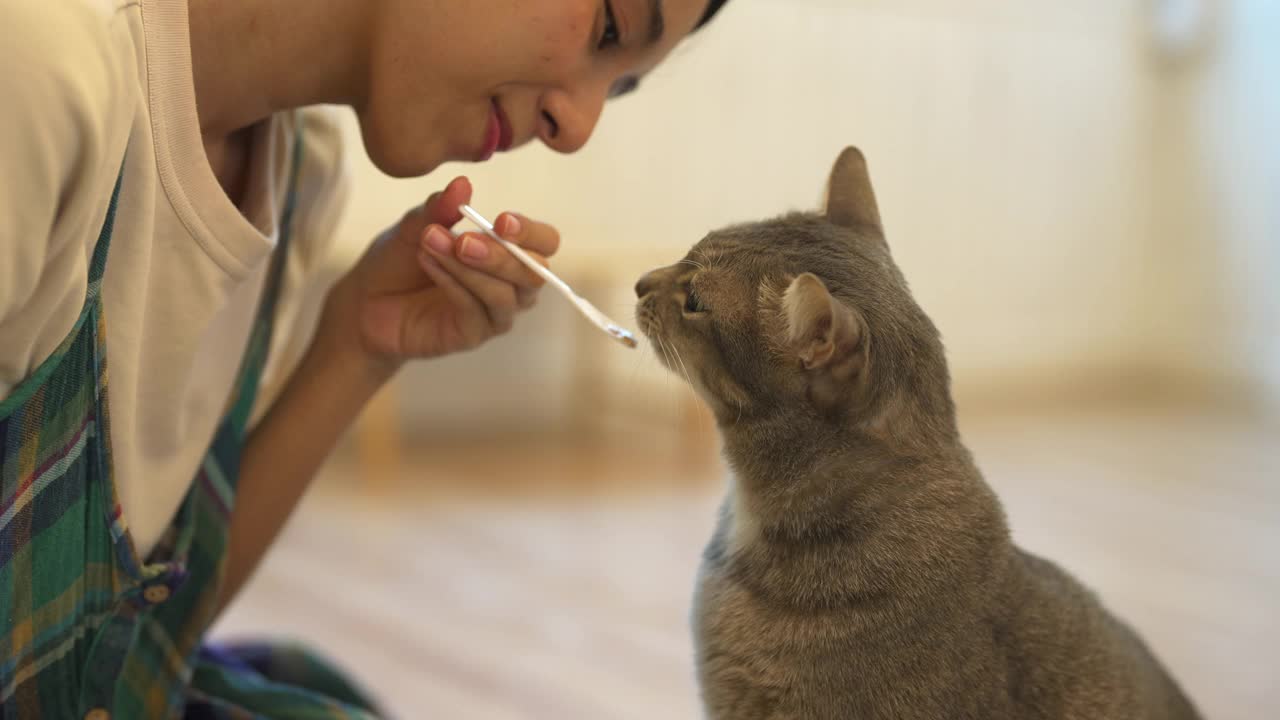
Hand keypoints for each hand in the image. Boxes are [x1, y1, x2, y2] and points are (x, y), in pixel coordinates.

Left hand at [319, 176, 560, 378]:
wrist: (365, 302)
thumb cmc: (400, 262)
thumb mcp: (415, 226)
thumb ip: (439, 209)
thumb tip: (463, 183)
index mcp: (510, 253)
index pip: (544, 243)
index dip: (530, 233)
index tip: (501, 220)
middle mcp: (512, 286)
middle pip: (534, 274)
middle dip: (502, 255)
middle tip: (463, 240)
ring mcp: (494, 314)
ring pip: (504, 295)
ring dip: (470, 268)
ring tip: (432, 243)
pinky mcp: (472, 336)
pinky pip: (475, 311)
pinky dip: (453, 284)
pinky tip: (429, 262)